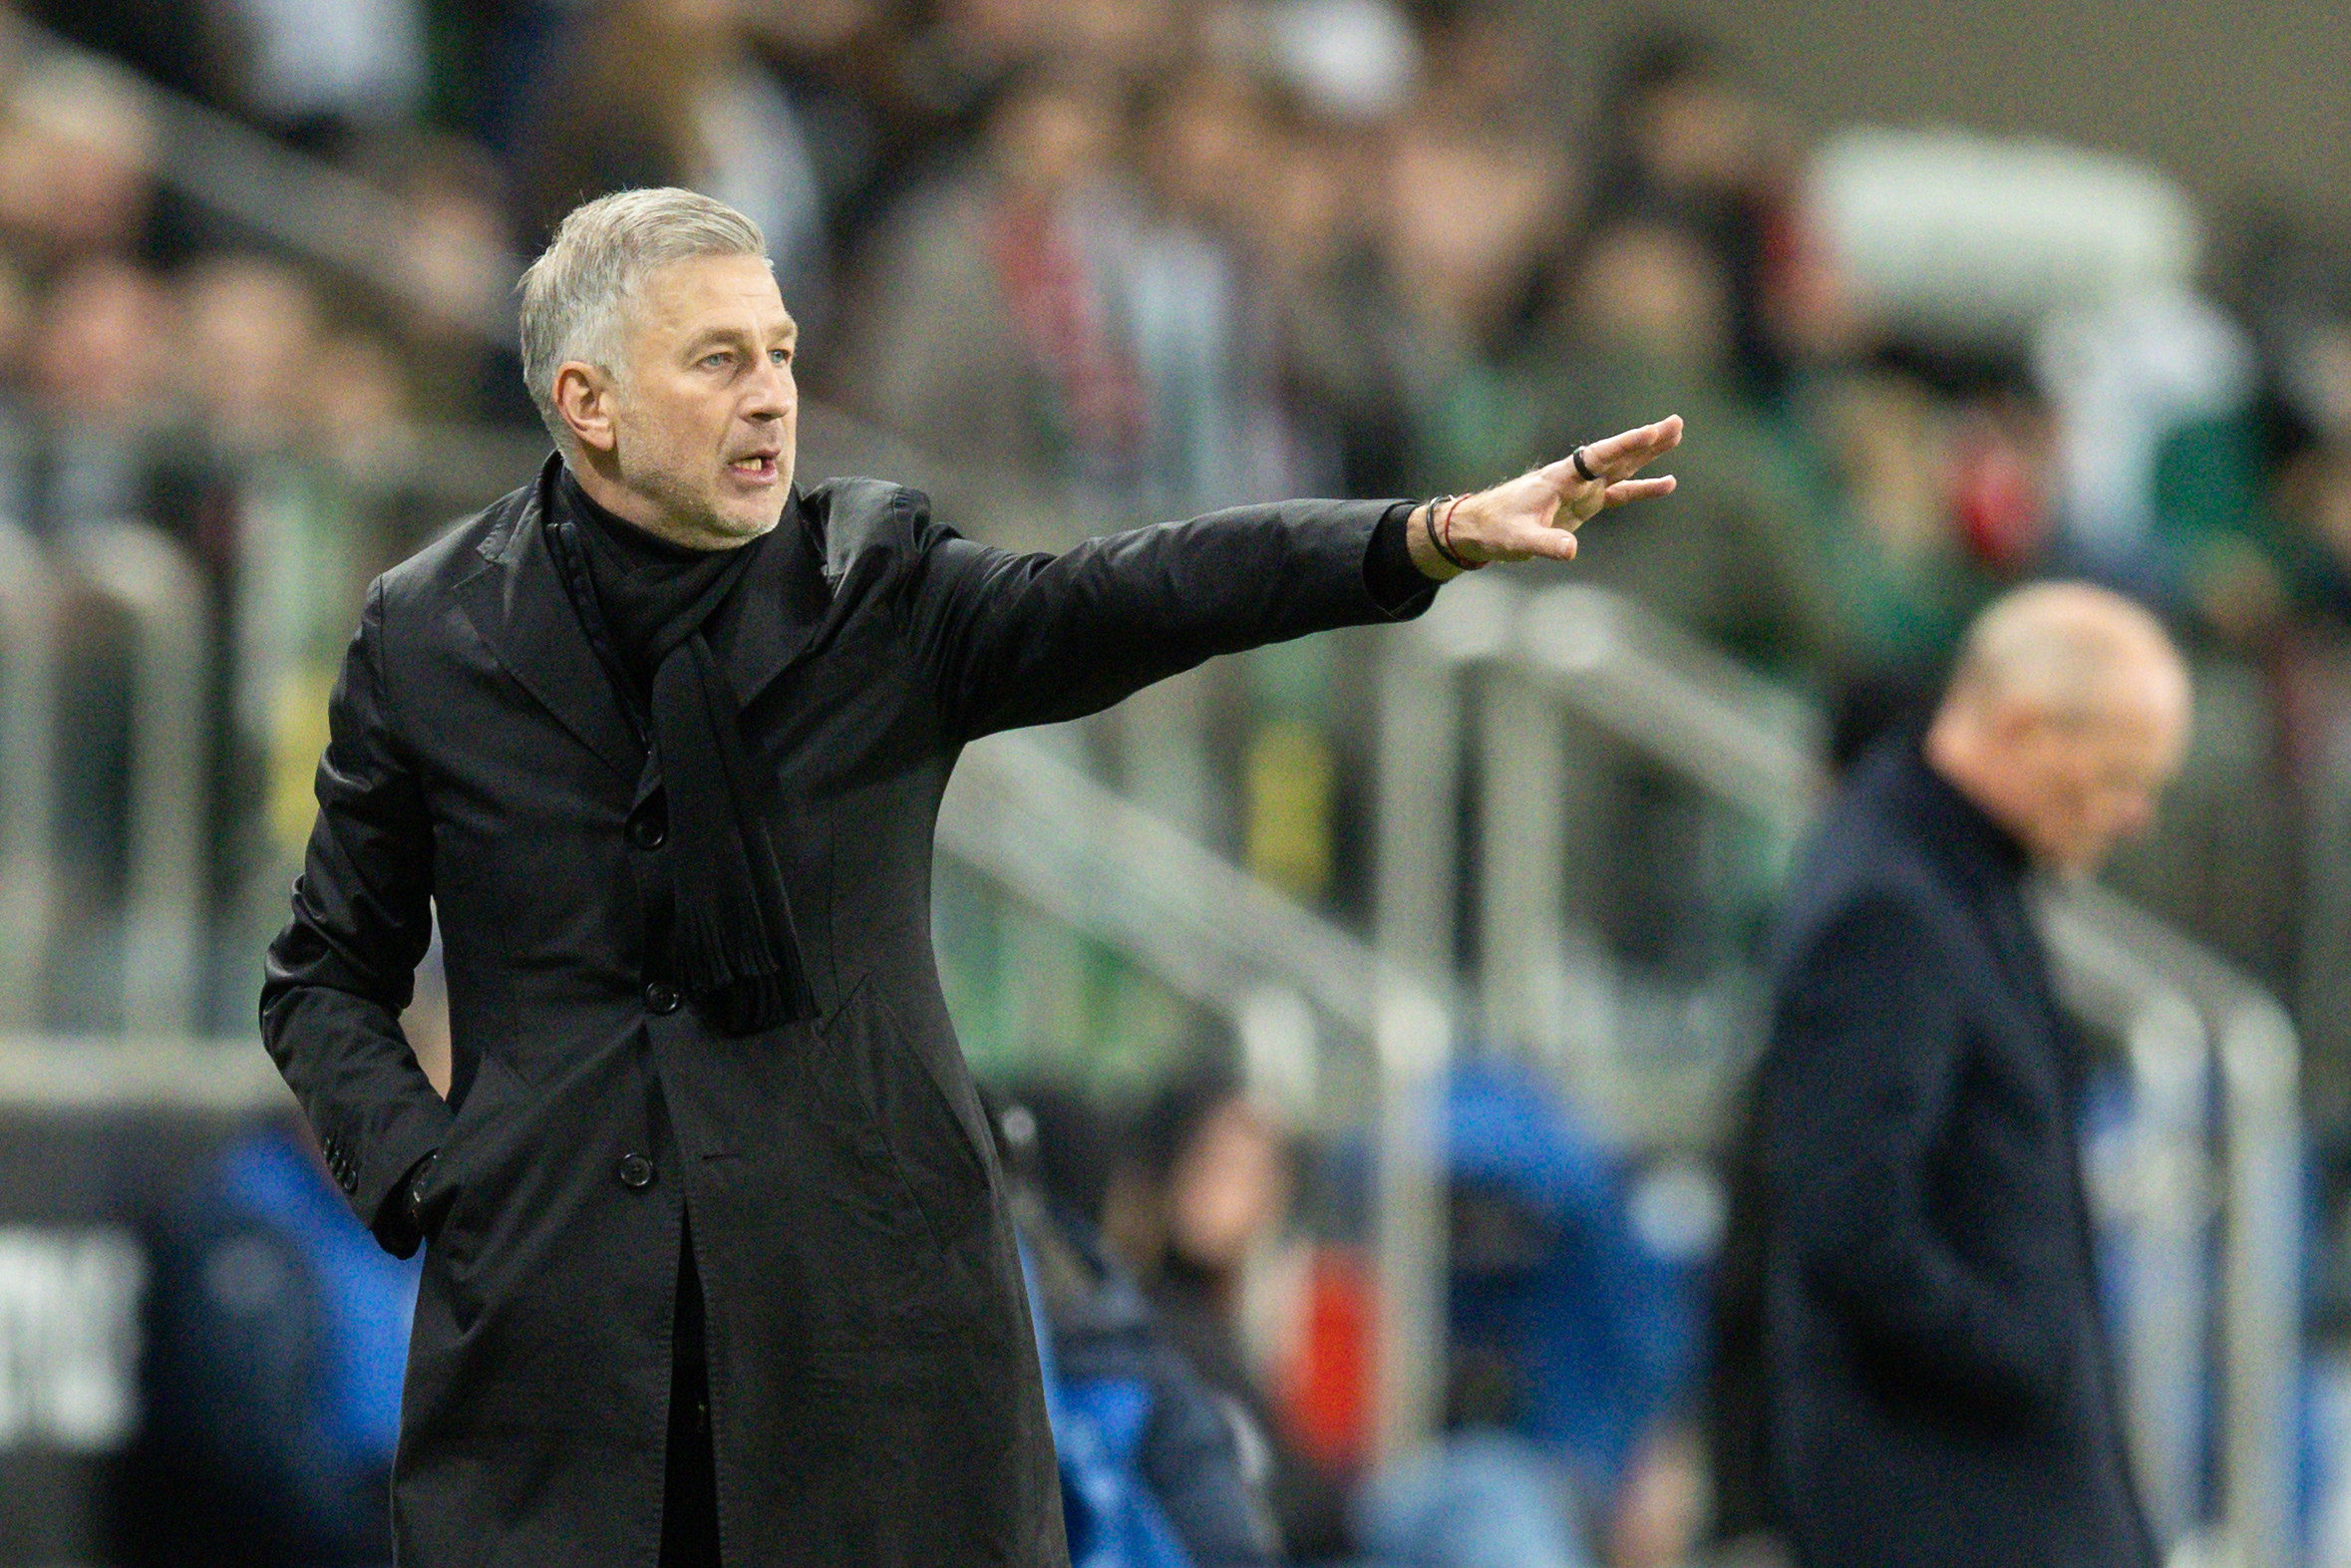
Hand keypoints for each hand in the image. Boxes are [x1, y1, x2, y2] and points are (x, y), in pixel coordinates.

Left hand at [1409, 415, 1682, 576]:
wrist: (1480, 529)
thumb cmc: (1497, 529)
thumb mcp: (1520, 540)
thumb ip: (1546, 544)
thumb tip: (1571, 551)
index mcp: (1560, 478)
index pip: (1597, 458)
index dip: (1625, 445)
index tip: (1650, 432)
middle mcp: (1575, 478)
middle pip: (1616, 454)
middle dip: (1646, 440)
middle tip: (1676, 423)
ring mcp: (1581, 489)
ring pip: (1621, 467)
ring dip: (1648, 454)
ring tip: (1676, 435)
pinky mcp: (1584, 504)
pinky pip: (1619, 493)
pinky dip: (1641, 488)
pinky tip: (1666, 483)